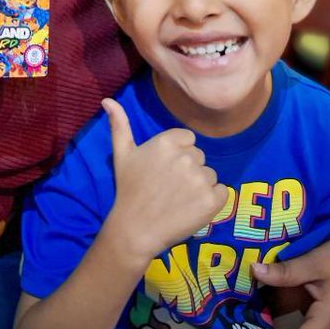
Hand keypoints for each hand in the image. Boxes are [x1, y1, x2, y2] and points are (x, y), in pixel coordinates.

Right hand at [101, 98, 225, 263]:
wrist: (135, 230)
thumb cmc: (128, 190)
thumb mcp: (122, 154)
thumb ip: (119, 124)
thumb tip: (107, 99)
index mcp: (167, 142)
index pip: (189, 140)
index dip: (178, 155)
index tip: (163, 171)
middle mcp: (186, 157)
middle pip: (199, 157)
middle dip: (188, 171)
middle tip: (168, 188)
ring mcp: (200, 179)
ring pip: (210, 175)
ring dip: (199, 187)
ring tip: (178, 200)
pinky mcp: (212, 200)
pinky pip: (222, 192)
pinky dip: (212, 201)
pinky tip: (192, 208)